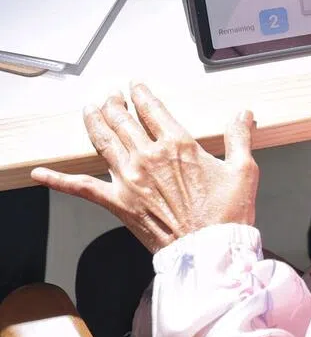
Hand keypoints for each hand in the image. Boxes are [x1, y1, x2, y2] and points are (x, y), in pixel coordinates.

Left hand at [31, 83, 258, 252]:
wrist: (208, 250)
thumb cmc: (226, 214)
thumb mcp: (243, 170)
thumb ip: (239, 138)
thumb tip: (244, 115)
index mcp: (179, 145)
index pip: (153, 109)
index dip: (141, 94)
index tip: (136, 87)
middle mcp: (149, 157)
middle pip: (124, 120)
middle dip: (115, 104)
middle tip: (111, 96)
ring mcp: (129, 179)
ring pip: (103, 141)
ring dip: (94, 122)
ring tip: (90, 110)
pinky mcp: (117, 203)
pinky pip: (81, 188)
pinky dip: (58, 179)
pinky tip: (40, 172)